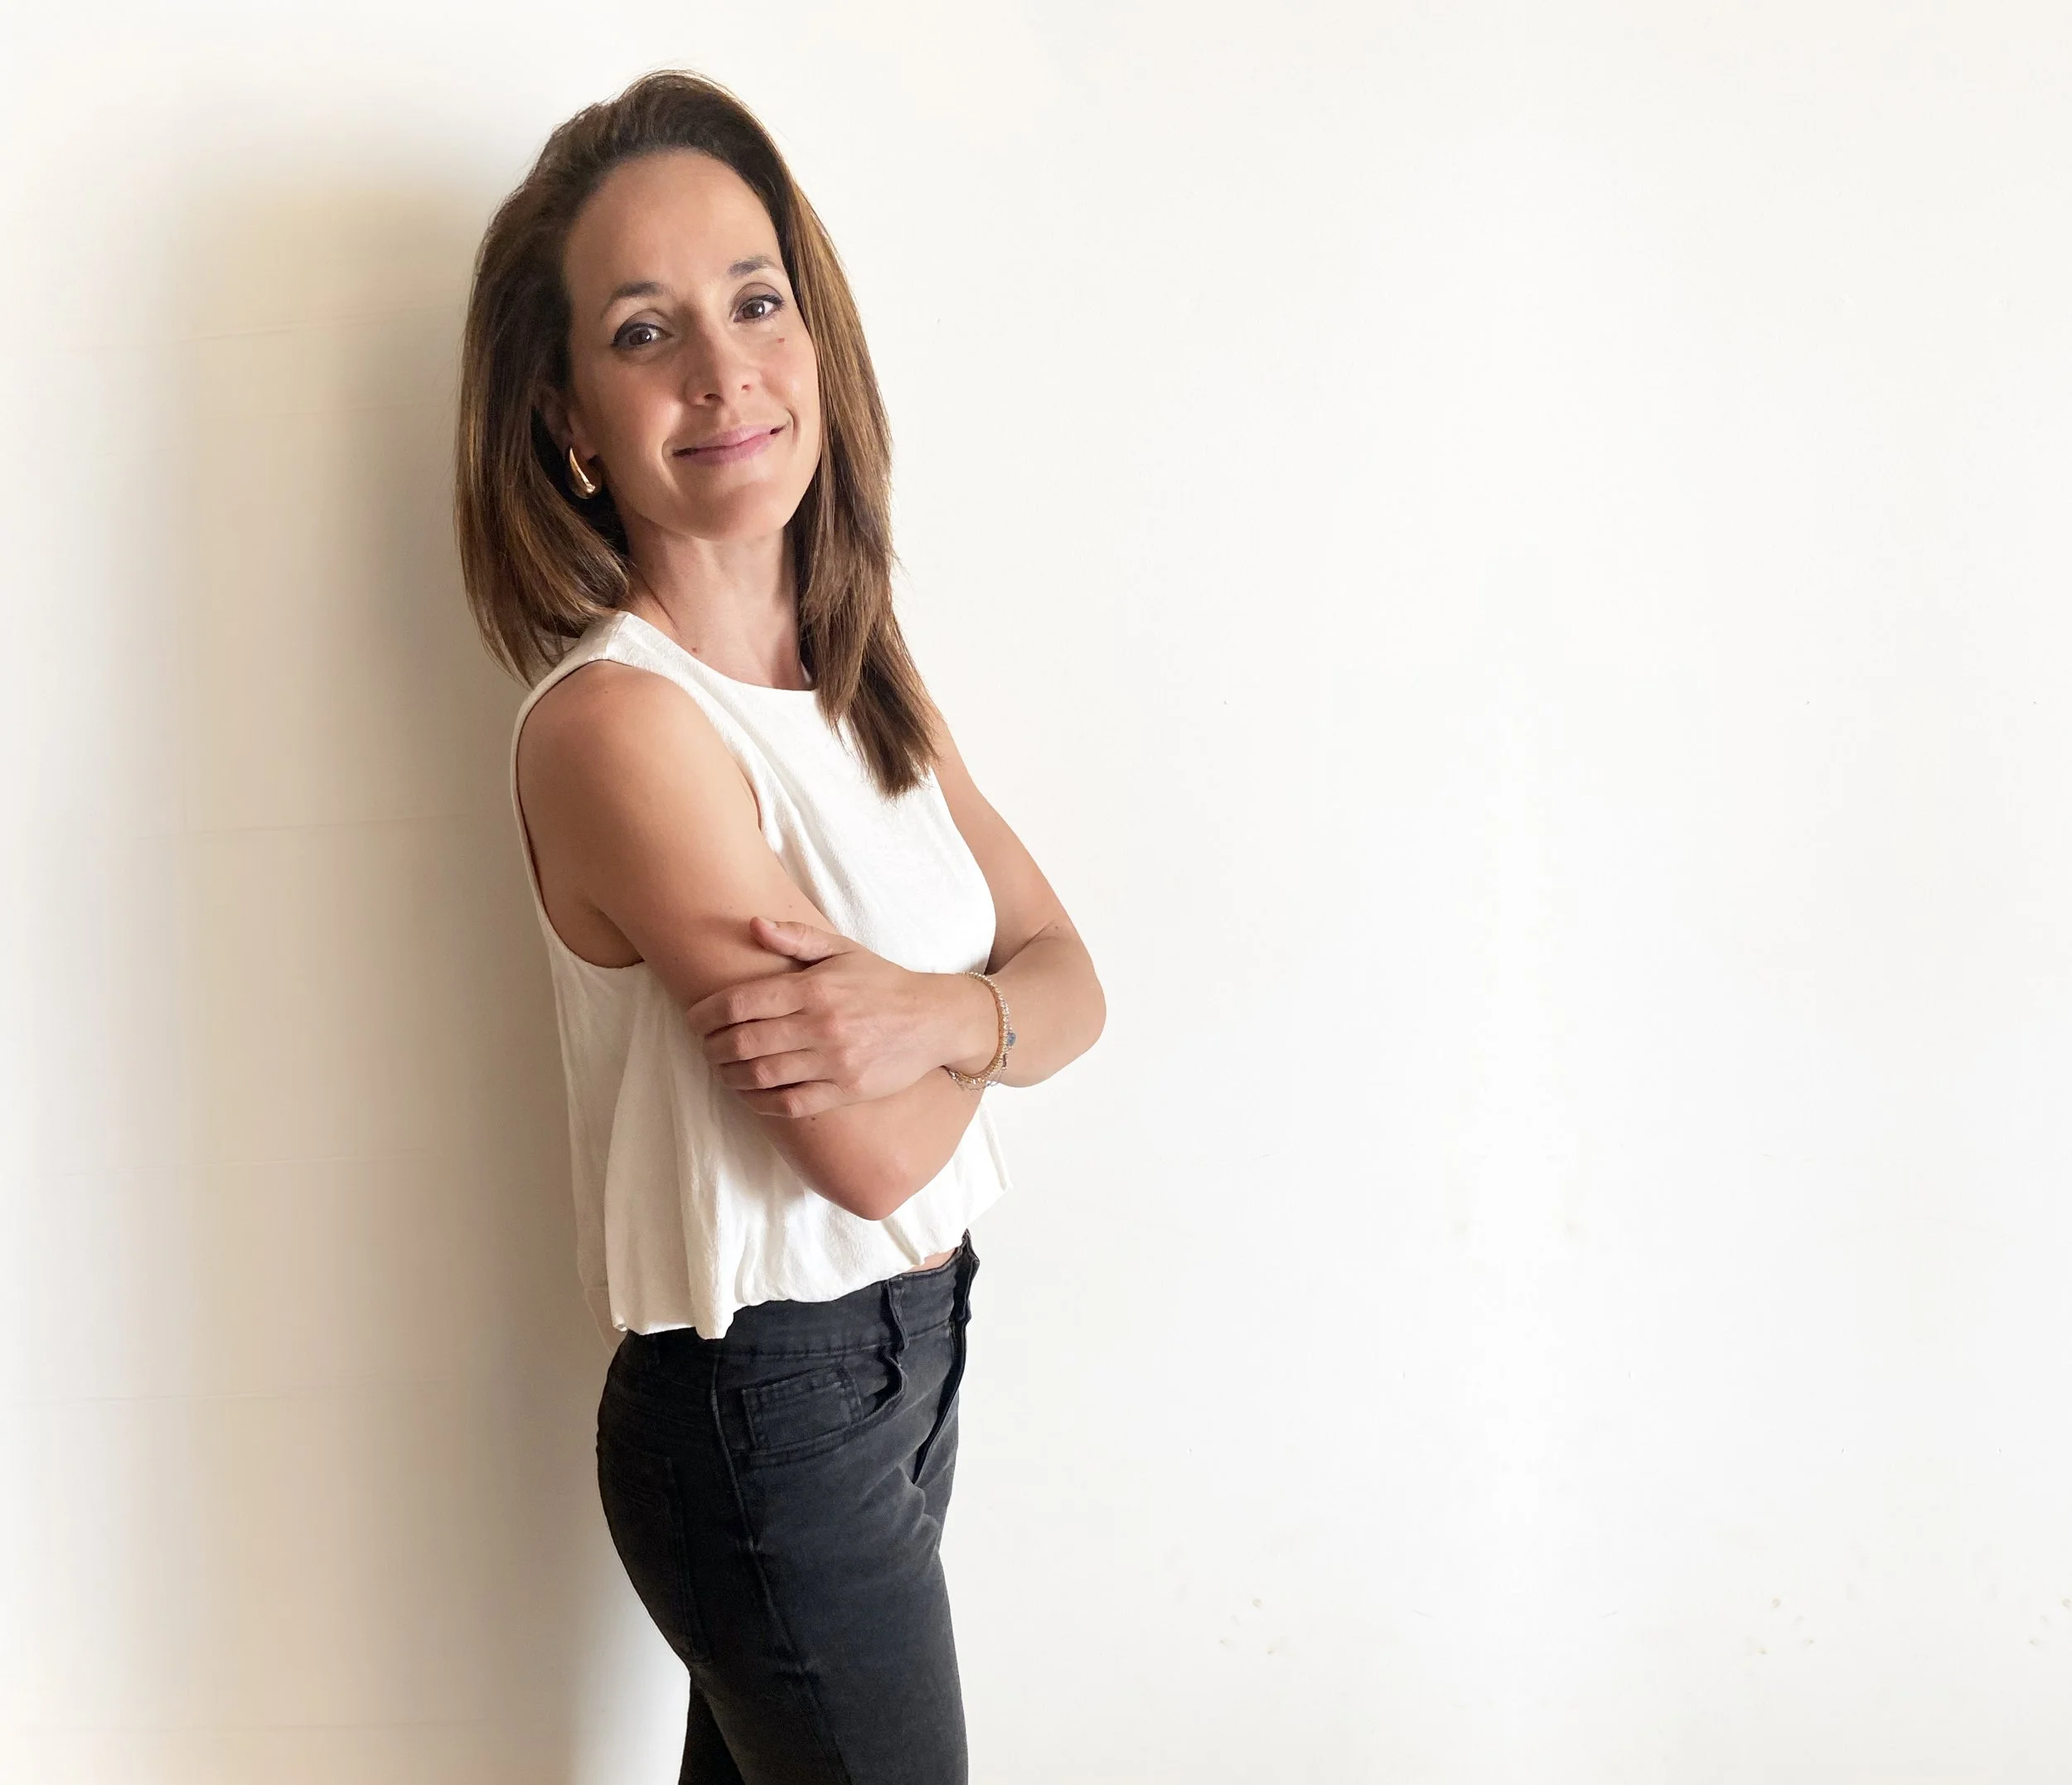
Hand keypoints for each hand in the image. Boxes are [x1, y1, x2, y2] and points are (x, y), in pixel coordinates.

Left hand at [685, 918, 997, 1116]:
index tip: (695, 1020)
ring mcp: (834, 1061)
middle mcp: (821, 1025)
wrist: (935, 1020)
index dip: (707, 1014)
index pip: (742, 1003)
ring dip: (730, 1076)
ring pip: (761, 1076)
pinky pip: (790, 1103)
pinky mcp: (846, 1090)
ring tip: (722, 1070)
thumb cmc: (883, 983)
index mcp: (815, 988)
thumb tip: (753, 925)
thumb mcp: (843, 950)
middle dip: (713, 1047)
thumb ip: (796, 937)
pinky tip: (750, 1094)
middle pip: (744, 1042)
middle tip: (705, 1047)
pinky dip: (761, 1102)